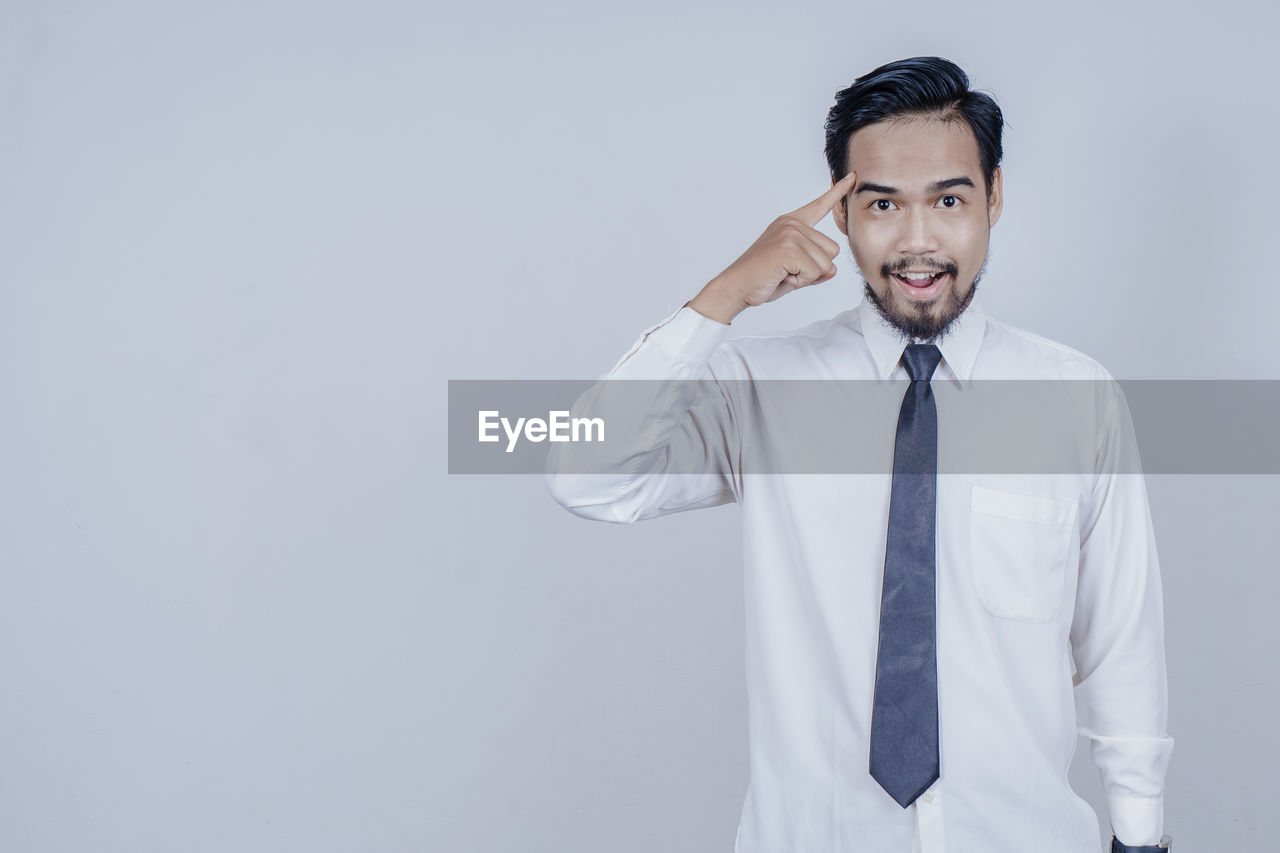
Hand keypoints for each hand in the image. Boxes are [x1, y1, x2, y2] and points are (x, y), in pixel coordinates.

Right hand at [689, 171, 856, 323]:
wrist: (736, 287)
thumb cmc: (762, 279)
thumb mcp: (795, 271)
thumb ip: (816, 267)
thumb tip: (833, 269)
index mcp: (791, 223)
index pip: (819, 206)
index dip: (838, 192)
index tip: (853, 177)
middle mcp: (792, 224)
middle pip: (832, 250)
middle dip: (815, 269)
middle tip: (787, 271)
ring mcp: (790, 234)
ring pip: (825, 264)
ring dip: (807, 277)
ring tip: (783, 274)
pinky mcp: (789, 248)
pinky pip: (814, 272)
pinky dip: (801, 282)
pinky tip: (782, 276)